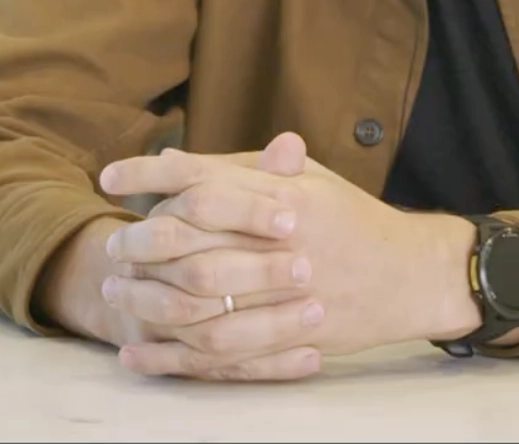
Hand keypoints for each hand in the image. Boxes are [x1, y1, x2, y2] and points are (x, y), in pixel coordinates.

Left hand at [99, 134, 483, 380]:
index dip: (152, 175)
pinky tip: (137, 353)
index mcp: (283, 194)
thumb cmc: (354, 219)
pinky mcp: (287, 337)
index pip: (204, 178)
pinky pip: (217, 352)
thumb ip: (250, 169)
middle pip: (192, 239)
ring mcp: (284, 292)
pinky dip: (171, 356)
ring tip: (116, 294)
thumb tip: (180, 161)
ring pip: (197, 300)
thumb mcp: (310, 179)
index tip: (109, 175)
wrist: (409, 274)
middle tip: (111, 243)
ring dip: (148, 299)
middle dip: (141, 240)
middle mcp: (280, 239)